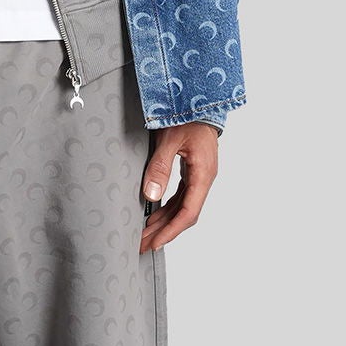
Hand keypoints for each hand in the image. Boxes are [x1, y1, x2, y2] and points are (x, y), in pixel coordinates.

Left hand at [139, 123, 218, 251]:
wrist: (200, 100)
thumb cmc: (187, 115)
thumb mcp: (169, 140)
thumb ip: (160, 167)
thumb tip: (151, 196)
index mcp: (203, 174)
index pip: (188, 212)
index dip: (171, 231)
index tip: (154, 243)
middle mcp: (204, 178)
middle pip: (184, 214)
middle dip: (163, 231)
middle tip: (141, 245)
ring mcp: (199, 175)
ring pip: (182, 207)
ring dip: (164, 222)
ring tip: (144, 234)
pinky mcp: (193, 171)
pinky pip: (181, 196)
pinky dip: (167, 208)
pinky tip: (153, 215)